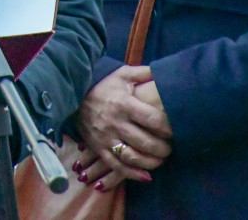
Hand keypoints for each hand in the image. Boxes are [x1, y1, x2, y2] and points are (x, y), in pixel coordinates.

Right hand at [75, 65, 172, 190]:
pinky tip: (146, 176)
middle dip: (163, 148)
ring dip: (151, 162)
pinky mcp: (97, 147)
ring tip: (161, 160)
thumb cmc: (103, 84)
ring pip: (132, 157)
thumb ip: (144, 73)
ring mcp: (105, 137)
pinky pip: (116, 165)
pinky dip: (132, 174)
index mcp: (123, 103)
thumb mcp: (122, 74)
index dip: (168, 128)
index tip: (175, 130)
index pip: (152, 119)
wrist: (72, 94)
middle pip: (146, 142)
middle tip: (170, 148)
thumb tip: (164, 72)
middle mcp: (115, 122)